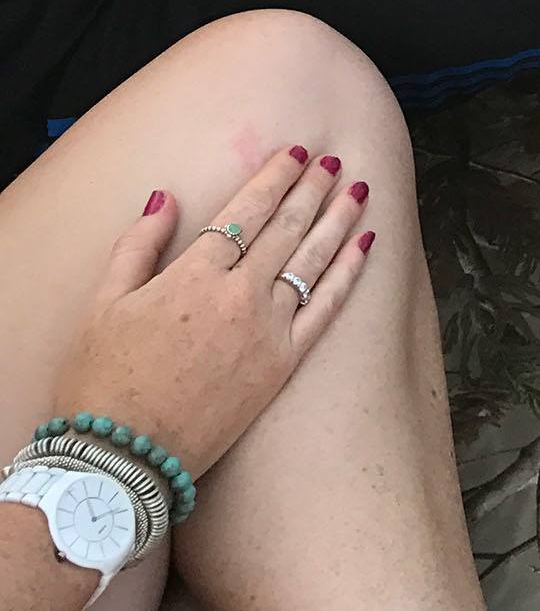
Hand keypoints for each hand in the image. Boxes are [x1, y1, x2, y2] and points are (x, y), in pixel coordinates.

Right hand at [51, 148, 373, 478]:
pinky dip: (350, 272)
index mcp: (193, 276)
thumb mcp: (102, 305)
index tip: (298, 152)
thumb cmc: (101, 382)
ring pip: (313, 260)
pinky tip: (367, 245)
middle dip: (313, 189)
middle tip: (335, 161)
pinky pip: (327, 307)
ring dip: (339, 220)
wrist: (121, 458)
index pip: (246, 213)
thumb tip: (167, 196)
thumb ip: (138, 245)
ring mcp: (267, 330)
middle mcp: (238, 296)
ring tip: (359, 189)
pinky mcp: (284, 364)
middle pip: (287, 228)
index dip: (275, 178)